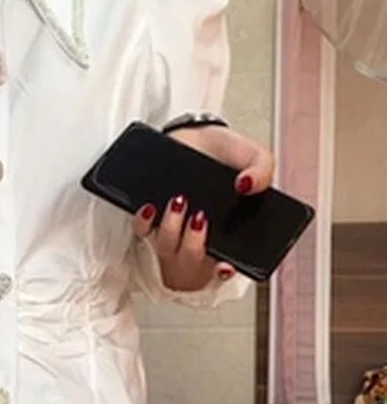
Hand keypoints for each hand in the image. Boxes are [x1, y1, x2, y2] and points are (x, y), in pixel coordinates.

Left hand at [131, 126, 273, 291]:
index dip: (224, 271)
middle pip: (192, 259)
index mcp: (227, 231)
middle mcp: (199, 235)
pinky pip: (142, 229)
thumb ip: (262, 170)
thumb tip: (248, 185)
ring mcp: (173, 228)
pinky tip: (149, 207)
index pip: (226, 264)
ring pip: (166, 247)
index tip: (225, 266)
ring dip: (171, 231)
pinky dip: (144, 222)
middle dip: (195, 246)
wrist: (194, 132)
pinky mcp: (151, 216)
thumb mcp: (252, 155)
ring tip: (179, 202)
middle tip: (201, 218)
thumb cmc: (221, 151)